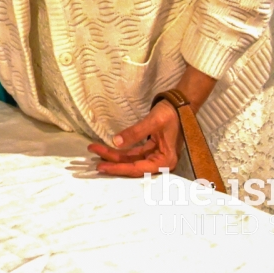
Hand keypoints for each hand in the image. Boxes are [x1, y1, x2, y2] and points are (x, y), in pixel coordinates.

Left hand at [88, 66, 215, 176]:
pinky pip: (132, 153)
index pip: (138, 168)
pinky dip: (120, 150)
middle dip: (112, 161)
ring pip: (130, 159)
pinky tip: (107, 147)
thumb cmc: (171, 113)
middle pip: (132, 166)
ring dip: (113, 155)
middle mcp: (160, 161)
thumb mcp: (153, 122)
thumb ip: (135, 133)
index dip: (119, 168)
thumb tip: (115, 142)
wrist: (180, 104)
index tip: (102, 166)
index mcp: (165, 160)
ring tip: (95, 149)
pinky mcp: (150, 149)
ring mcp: (155, 156)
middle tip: (93, 159)